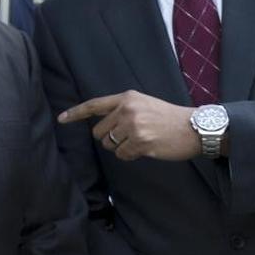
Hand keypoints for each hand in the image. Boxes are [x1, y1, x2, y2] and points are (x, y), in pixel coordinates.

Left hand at [58, 90, 200, 160]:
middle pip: (99, 132)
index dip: (76, 113)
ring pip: (110, 145)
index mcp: (127, 98)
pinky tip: (146, 149)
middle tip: (130, 137)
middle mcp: (127, 110)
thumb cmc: (170, 118)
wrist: (193, 127)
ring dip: (122, 148)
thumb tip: (103, 127)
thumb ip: (124, 110)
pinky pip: (122, 155)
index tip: (61, 119)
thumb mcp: (145, 104)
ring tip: (142, 141)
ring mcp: (133, 126)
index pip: (95, 105)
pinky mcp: (140, 142)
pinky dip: (131, 156)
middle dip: (110, 139)